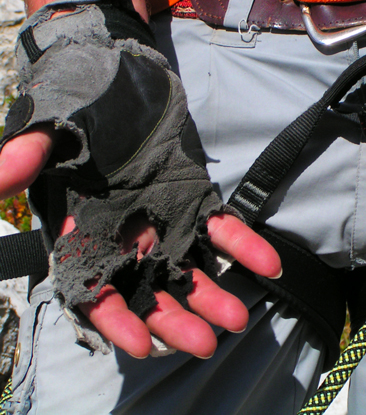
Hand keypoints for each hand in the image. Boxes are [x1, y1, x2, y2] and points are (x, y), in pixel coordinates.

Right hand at [0, 127, 281, 358]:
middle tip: (205, 343)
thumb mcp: (45, 134)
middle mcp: (128, 239)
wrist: (112, 91)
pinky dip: (246, 247)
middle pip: (151, 291)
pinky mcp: (197, 202)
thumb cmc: (72, 119)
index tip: (140, 344)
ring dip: (213, 296)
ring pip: (190, 269)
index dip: (117, 320)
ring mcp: (166, 223)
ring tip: (237, 320)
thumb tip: (3, 172)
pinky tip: (269, 266)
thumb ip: (24, 154)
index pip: (97, 289)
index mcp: (87, 235)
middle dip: (176, 320)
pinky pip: (223, 229)